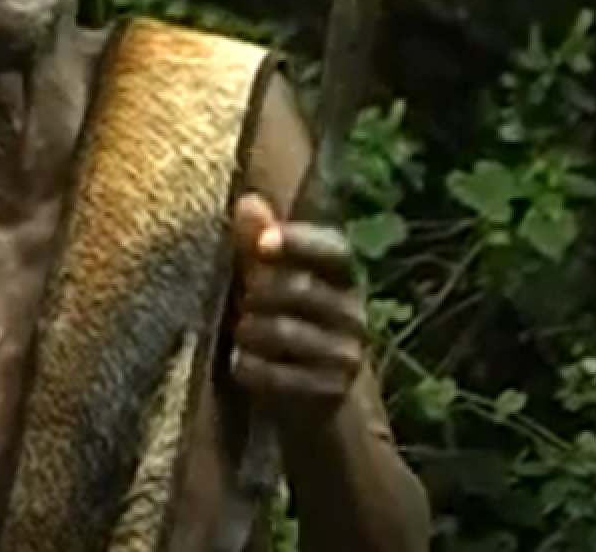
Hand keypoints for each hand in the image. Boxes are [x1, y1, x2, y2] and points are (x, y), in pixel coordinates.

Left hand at [229, 192, 367, 424]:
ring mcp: (347, 356)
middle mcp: (355, 314)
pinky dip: (249, 366)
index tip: (262, 244)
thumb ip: (258, 240)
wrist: (303, 394)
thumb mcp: (269, 277)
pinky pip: (277, 374)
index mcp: (344, 277)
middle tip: (241, 300)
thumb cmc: (281, 317)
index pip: (334, 250)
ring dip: (249, 331)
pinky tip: (240, 362)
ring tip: (241, 332)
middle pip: (299, 290)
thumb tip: (249, 201)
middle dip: (257, 293)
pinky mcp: (329, 392)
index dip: (299, 243)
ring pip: (284, 332)